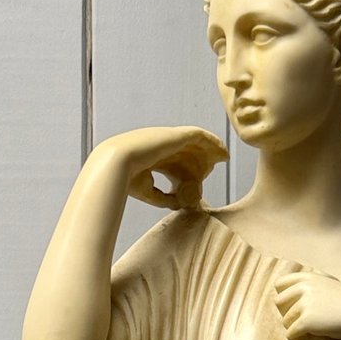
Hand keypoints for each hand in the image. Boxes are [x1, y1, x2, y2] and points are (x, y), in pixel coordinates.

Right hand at [92, 125, 227, 210]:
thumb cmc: (126, 180)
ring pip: (195, 141)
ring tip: (223, 157)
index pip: (173, 160)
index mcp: (150, 154)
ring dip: (209, 149)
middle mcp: (160, 143)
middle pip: (186, 150)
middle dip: (201, 158)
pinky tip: (222, 151)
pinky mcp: (177, 135)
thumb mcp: (147, 191)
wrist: (116, 164)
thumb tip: (178, 204)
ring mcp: (168, 137)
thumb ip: (163, 197)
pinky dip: (213, 141)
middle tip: (214, 167)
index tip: (200, 179)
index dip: (188, 168)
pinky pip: (200, 135)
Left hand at [273, 268, 340, 339]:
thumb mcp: (326, 288)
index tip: (302, 309)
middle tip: (311, 323)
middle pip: (278, 304)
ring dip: (300, 331)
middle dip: (290, 316)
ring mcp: (304, 303)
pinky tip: (322, 337)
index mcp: (307, 277)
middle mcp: (303, 287)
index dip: (286, 300)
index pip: (279, 285)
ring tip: (320, 331)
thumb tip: (281, 301)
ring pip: (285, 323)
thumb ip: (307, 289)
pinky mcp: (305, 320)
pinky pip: (291, 336)